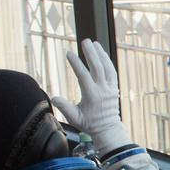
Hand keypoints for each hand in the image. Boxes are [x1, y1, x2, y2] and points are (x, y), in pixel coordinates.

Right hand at [51, 39, 128, 154]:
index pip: (83, 76)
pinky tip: (101, 53)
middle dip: (91, 53)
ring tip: (93, 43)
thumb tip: (54, 97)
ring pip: (107, 67)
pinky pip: (112, 71)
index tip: (69, 53)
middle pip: (98, 68)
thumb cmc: (89, 123)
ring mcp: (111, 88)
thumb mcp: (74, 118)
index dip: (76, 64)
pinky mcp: (115, 88)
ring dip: (100, 54)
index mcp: (92, 96)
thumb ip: (64, 107)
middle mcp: (103, 90)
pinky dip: (107, 61)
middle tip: (85, 41)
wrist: (107, 128)